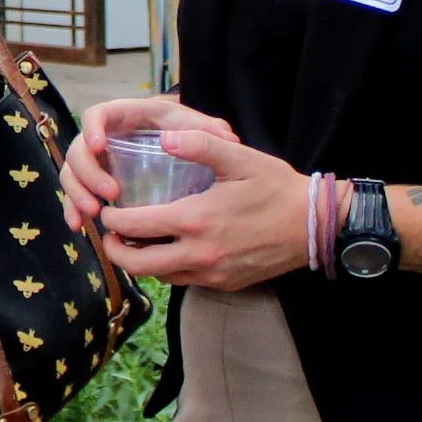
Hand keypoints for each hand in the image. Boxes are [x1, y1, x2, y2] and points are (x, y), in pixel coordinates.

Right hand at [60, 96, 240, 234]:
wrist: (182, 146)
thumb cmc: (187, 132)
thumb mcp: (196, 126)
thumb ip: (209, 130)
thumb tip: (227, 138)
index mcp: (125, 116)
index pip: (97, 115)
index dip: (91, 128)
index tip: (99, 147)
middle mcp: (104, 136)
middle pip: (78, 150)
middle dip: (87, 173)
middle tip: (109, 194)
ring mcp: (97, 161)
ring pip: (72, 174)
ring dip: (77, 193)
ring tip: (95, 214)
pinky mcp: (95, 182)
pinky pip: (75, 195)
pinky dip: (72, 209)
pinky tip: (78, 226)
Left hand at [97, 130, 306, 293]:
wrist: (314, 226)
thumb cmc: (276, 187)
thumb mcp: (239, 158)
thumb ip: (199, 144)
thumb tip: (163, 137)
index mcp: (196, 221)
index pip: (134, 227)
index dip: (112, 218)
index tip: (107, 207)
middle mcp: (199, 255)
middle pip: (137, 263)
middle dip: (115, 249)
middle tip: (109, 231)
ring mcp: (212, 274)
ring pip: (158, 276)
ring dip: (140, 261)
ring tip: (134, 239)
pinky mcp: (225, 284)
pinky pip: (183, 281)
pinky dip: (166, 268)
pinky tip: (167, 249)